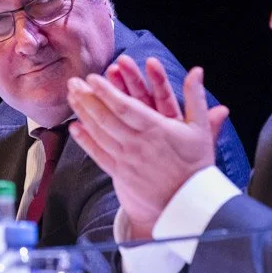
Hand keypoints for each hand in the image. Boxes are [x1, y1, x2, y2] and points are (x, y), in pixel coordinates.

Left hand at [66, 59, 228, 237]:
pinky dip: (84, 141)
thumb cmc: (196, 163)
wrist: (189, 202)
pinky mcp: (120, 173)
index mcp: (156, 129)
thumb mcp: (200, 128)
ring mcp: (126, 160)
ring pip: (98, 133)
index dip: (106, 91)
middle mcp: (137, 143)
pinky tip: (74, 128)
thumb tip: (198, 70)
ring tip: (71, 97)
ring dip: (82, 113)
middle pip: (105, 117)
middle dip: (87, 98)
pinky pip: (98, 154)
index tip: (93, 78)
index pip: (124, 106)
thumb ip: (195, 97)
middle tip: (73, 82)